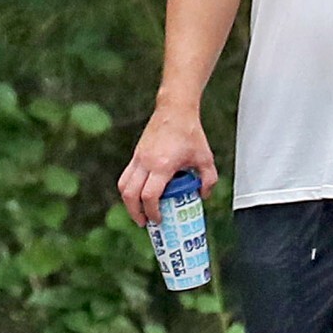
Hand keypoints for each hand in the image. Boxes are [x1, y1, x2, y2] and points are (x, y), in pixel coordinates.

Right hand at [117, 103, 217, 225]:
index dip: (152, 212)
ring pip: (123, 186)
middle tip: (145, 223)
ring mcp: (138, 157)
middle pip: (130, 194)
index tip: (159, 219)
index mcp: (163, 165)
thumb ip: (208, 179)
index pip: (150, 195)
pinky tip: (139, 195)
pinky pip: (126, 176)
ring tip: (138, 212)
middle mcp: (146, 162)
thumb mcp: (206, 158)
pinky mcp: (136, 154)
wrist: (174, 109)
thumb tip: (202, 196)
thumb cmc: (190, 132)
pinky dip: (129, 189)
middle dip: (136, 213)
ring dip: (128, 203)